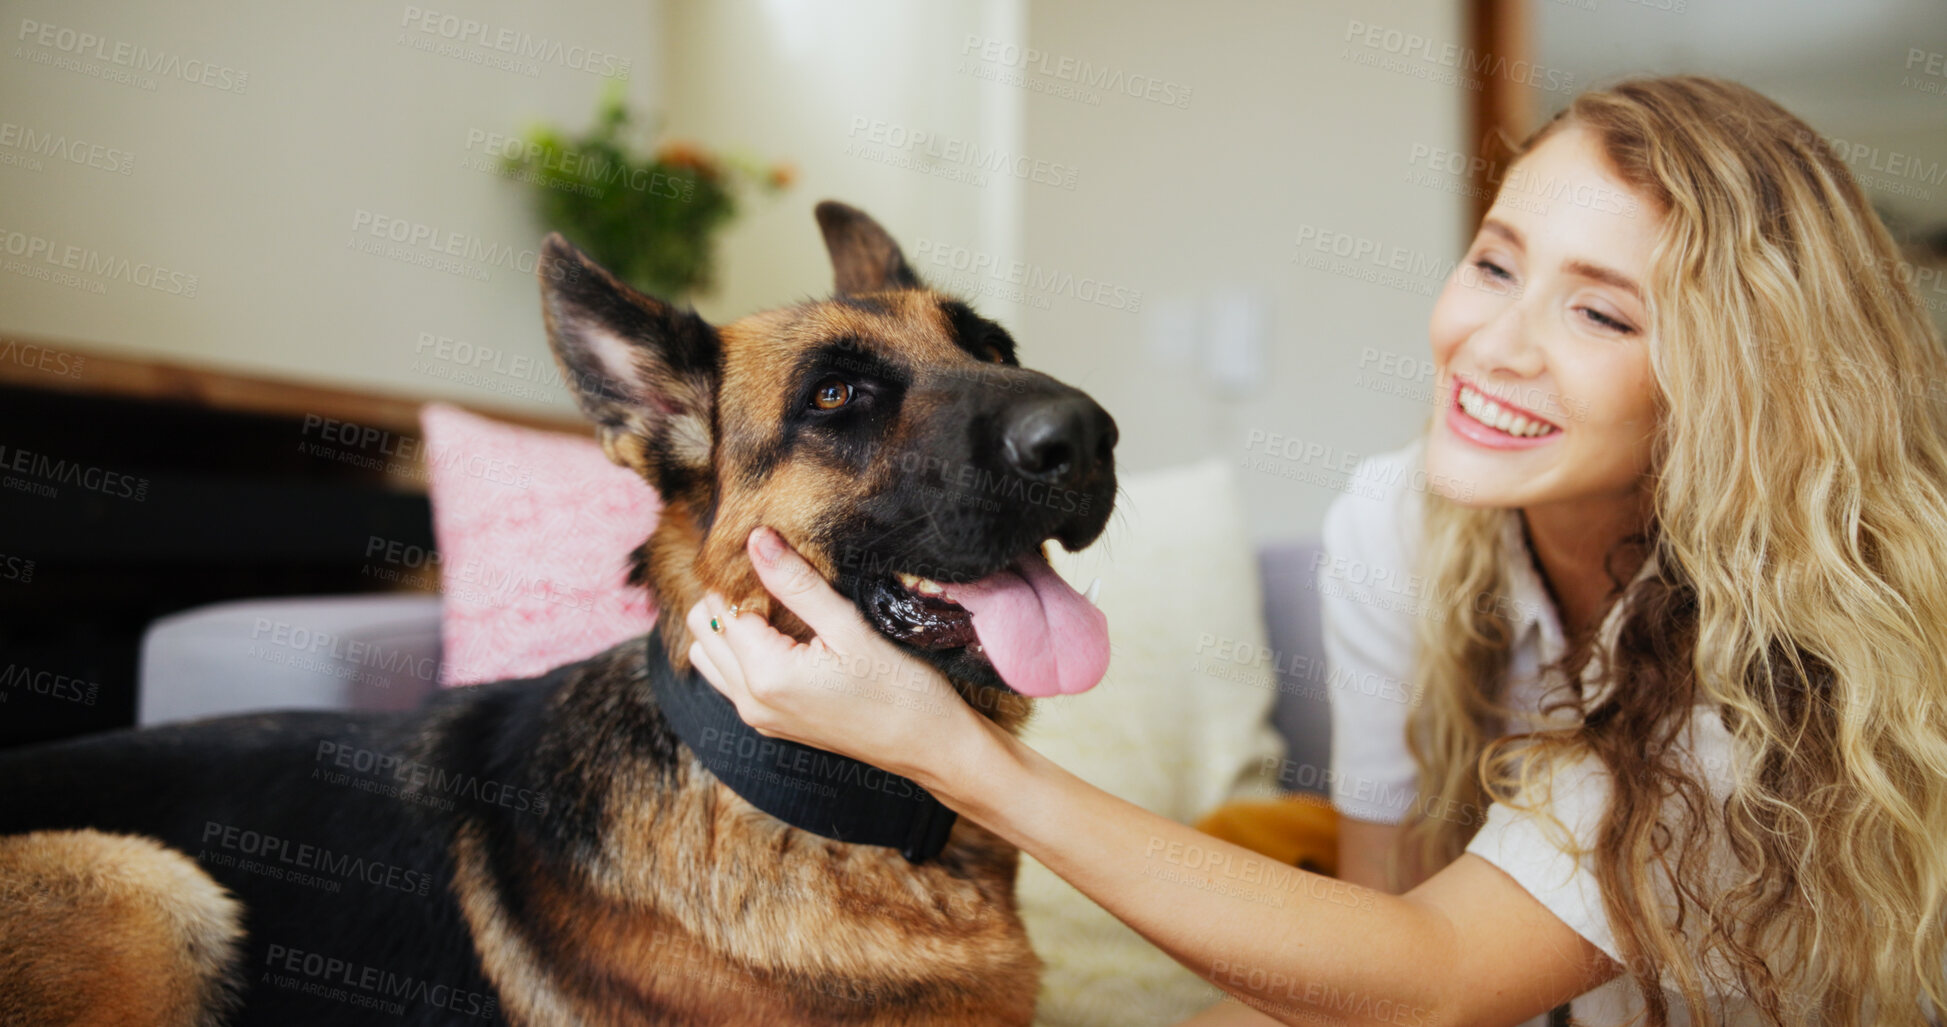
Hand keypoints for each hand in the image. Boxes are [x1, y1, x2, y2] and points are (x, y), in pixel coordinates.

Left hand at [684, 526, 981, 786]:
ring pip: (710, 655)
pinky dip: (741, 651)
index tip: (773, 556)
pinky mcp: (771, 724)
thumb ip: (797, 583)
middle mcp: (750, 700)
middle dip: (729, 597)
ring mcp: (758, 717)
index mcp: (766, 675)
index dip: (742, 575)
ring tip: (779, 607)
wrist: (928, 746)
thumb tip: (757, 539)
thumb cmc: (900, 689)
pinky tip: (783, 636)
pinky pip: (730, 679)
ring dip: (730, 625)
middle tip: (776, 579)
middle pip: (704, 629)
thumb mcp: (850, 628)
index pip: (722, 605)